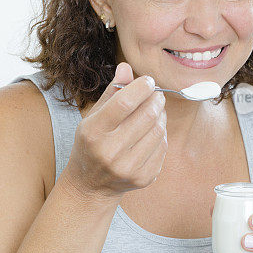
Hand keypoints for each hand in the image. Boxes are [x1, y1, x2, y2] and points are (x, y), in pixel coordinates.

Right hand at [61, 62, 167, 201]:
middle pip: (146, 116)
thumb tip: (126, 67)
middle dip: (156, 99)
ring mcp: (127, 168)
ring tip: (155, 111)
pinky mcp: (143, 179)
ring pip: (158, 130)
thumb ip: (111, 92)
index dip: (141, 87)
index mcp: (92, 133)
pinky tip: (153, 132)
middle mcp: (109, 152)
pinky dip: (161, 135)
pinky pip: (162, 147)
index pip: (124, 103)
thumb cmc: (91, 144)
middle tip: (156, 94)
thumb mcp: (92, 117)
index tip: (148, 81)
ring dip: (161, 116)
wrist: (90, 185)